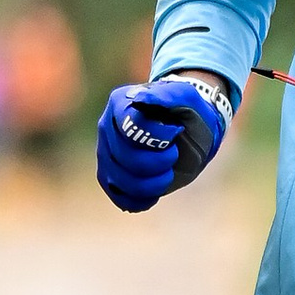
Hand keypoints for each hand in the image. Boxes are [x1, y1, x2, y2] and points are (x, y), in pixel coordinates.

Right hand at [95, 76, 230, 212]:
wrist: (189, 132)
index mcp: (121, 103)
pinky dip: (142, 200)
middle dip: (160, 162)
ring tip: (167, 172)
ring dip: (154, 184)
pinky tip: (156, 191)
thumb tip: (140, 98)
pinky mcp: (110, 177)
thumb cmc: (188, 111)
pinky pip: (119, 197)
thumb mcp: (187, 97)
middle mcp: (106, 127)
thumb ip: (166, 95)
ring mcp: (105, 153)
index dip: (157, 138)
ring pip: (121, 181)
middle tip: (174, 153)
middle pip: (126, 158)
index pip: (131, 128)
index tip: (175, 132)